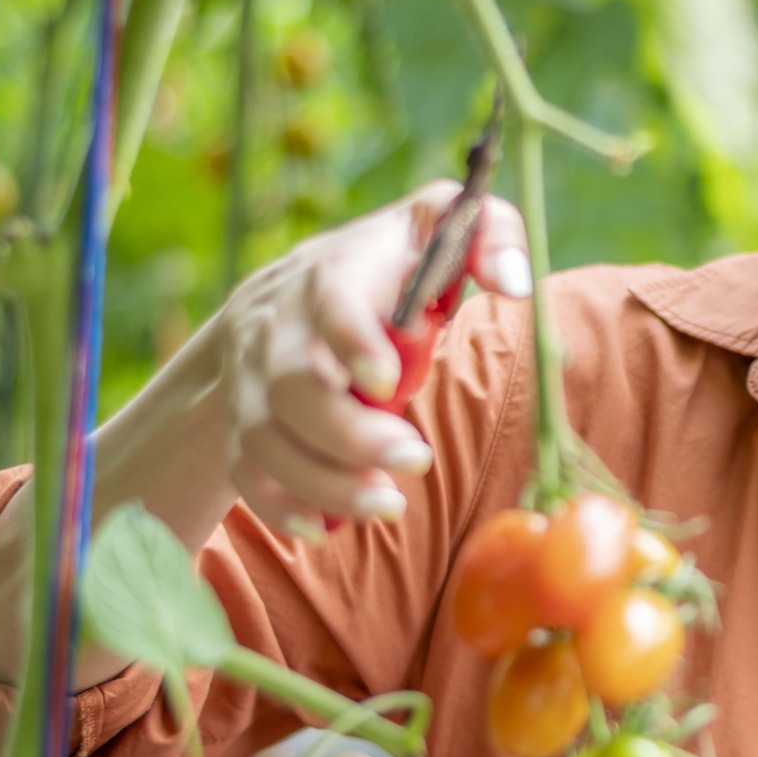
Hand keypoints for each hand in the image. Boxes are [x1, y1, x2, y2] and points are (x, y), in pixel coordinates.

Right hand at [211, 180, 528, 537]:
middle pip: (294, 386)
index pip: (332, 303)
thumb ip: (488, 235)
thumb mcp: (436, 228)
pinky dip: (280, 506)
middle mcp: (278, 326)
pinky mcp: (241, 425)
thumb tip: (515, 282)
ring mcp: (251, 380)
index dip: (355, 342)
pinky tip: (325, 529)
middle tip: (415, 460)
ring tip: (386, 505)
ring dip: (323, 482)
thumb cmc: (388, 265)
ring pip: (265, 439)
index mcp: (333, 273)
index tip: (391, 382)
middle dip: (351, 435)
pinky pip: (245, 474)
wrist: (286, 295)